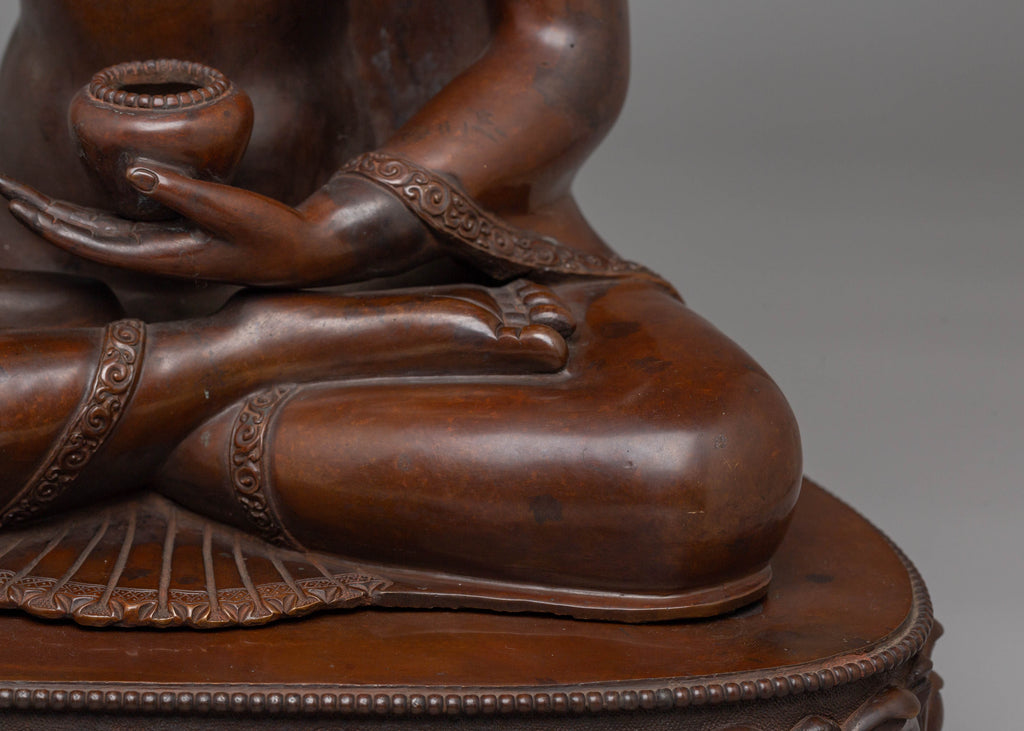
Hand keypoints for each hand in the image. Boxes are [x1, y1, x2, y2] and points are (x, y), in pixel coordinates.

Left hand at [0, 165, 435, 286]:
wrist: (305, 251)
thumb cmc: (273, 232)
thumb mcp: (231, 207)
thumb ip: (181, 190)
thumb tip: (132, 170)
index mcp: (168, 257)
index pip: (94, 243)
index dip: (53, 224)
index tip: (18, 202)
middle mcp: (163, 260)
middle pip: (90, 241)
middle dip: (47, 218)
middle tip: (7, 193)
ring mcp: (171, 252)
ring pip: (105, 237)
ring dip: (67, 220)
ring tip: (31, 202)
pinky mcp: (182, 241)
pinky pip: (126, 232)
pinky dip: (97, 221)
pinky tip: (83, 212)